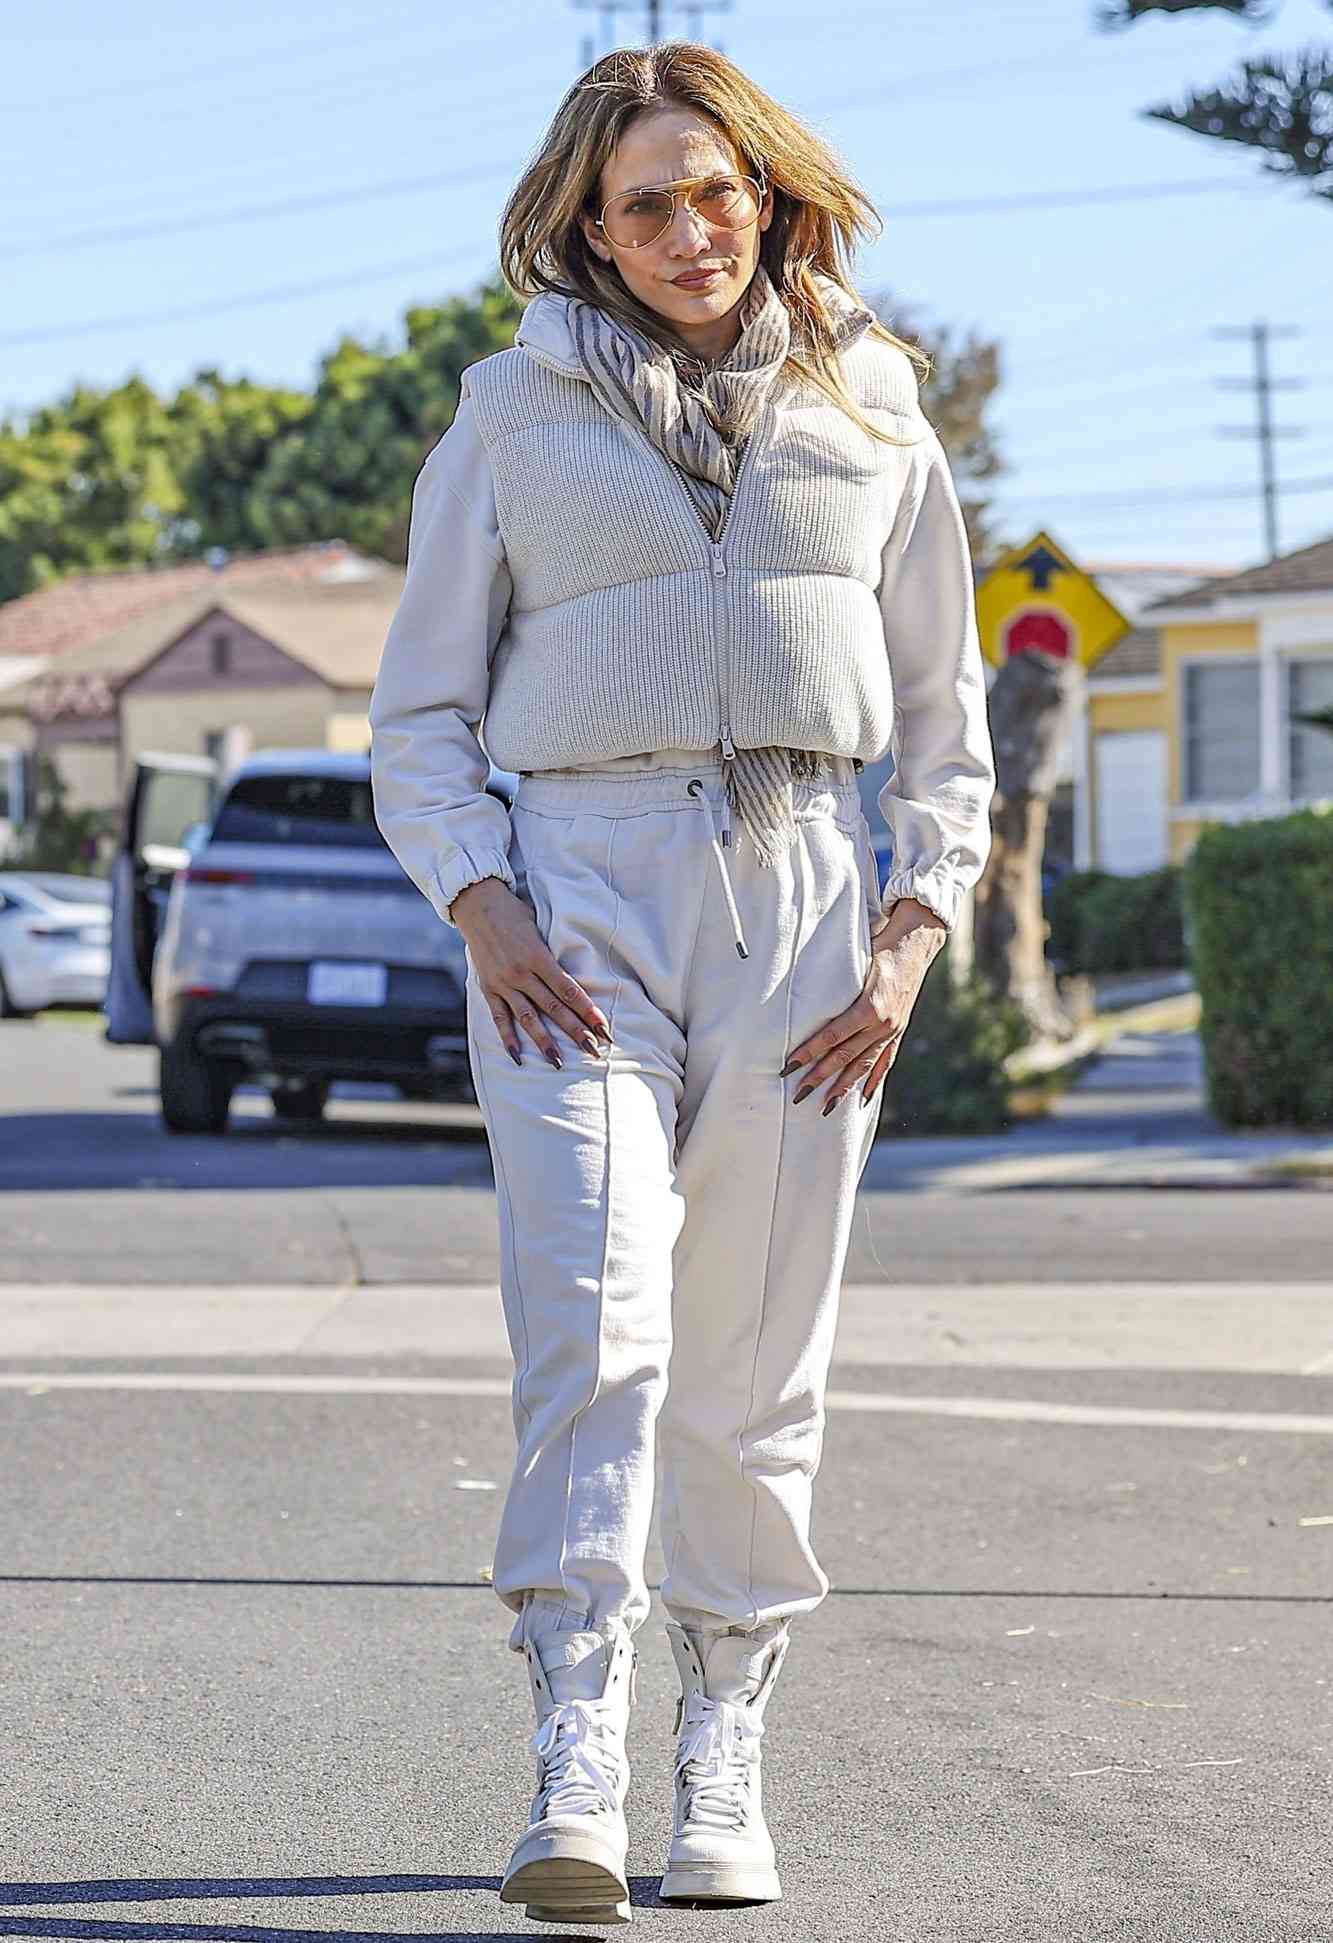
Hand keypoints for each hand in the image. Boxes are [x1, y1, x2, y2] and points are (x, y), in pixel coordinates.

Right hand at [450, 876, 613, 1068]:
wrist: (477, 904)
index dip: (587, 1010)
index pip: (568, 990)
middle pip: (554, 1008)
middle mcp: (521, 973)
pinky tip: (519, 1058)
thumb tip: (575, 980)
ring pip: (528, 1018)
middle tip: (594, 1050)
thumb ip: (553, 955)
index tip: (603, 1027)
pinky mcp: (488, 988)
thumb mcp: (540, 927)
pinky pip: (499, 1018)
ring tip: (559, 1062)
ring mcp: (503, 983)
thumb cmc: (515, 913)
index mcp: (538, 956)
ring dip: (545, 1042)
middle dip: (576, 1031)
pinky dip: (508, 1039)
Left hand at [779, 896, 947, 1113]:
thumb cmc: (879, 948)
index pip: (832, 1036)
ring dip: (843, 1087)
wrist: (915, 945)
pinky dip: (873, 1081)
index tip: (790, 1065)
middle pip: (844, 1056)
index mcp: (869, 1006)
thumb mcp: (857, 963)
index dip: (809, 1052)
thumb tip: (801, 997)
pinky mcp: (899, 1032)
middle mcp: (882, 1024)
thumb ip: (835, 985)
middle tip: (798, 1093)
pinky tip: (863, 1099)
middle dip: (819, 1077)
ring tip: (826, 1106)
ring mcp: (893, 1031)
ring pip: (863, 1065)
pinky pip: (885, 1062)